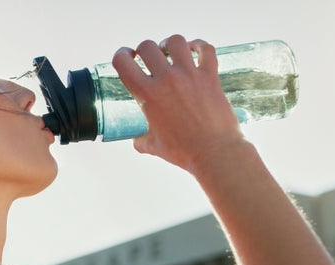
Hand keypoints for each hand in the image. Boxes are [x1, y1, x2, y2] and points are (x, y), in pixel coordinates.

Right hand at [111, 35, 244, 172]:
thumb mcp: (153, 146)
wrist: (213, 152)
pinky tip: (195, 50)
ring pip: (176, 41)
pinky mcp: (210, 76)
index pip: (123, 63)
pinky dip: (199, 46)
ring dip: (170, 44)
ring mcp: (190, 75)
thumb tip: (137, 140)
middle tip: (149, 59)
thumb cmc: (182, 151)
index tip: (126, 57)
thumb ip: (141, 139)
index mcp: (147, 95)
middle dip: (145, 50)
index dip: (121, 55)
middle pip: (148, 47)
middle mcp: (167, 80)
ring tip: (171, 52)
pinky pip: (205, 49)